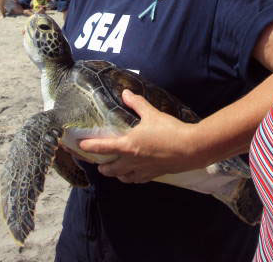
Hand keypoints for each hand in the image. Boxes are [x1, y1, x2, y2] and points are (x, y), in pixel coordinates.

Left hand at [78, 89, 195, 183]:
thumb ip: (137, 104)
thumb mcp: (152, 114)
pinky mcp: (154, 174)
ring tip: (115, 172)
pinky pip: (138, 179)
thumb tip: (125, 93)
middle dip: (103, 168)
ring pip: (124, 178)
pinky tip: (134, 175)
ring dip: (117, 175)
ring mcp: (143, 170)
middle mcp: (132, 161)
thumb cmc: (169, 130)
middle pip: (111, 169)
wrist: (191, 149)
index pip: (103, 147)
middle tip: (99, 165)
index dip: (90, 147)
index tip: (81, 146)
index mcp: (128, 145)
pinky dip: (132, 178)